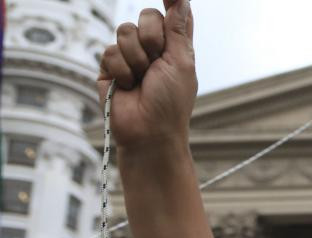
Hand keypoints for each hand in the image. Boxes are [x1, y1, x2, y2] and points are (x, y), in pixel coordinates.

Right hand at [97, 0, 196, 150]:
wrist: (148, 131)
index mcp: (176, 47)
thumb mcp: (181, 63)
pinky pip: (110, 51)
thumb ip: (178, 30)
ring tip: (142, 80)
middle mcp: (153, 48)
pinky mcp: (110, 66)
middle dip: (153, 38)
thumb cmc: (170, 103)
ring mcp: (129, 56)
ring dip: (136, 58)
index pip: (175, 15)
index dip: (172, 1)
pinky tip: (126, 87)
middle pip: (147, 16)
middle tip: (156, 63)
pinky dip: (121, 70)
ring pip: (125, 31)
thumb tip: (182, 0)